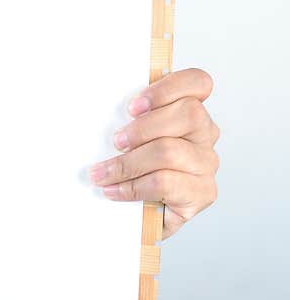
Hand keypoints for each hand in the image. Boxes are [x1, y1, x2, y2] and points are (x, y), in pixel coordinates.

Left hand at [89, 68, 219, 239]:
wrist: (130, 217)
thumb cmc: (127, 171)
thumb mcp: (123, 138)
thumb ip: (124, 119)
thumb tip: (94, 106)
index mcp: (188, 112)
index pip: (198, 83)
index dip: (166, 89)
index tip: (132, 108)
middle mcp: (204, 135)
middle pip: (188, 114)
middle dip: (142, 128)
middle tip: (116, 142)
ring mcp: (206, 164)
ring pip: (171, 151)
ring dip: (128, 163)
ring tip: (102, 173)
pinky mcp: (202, 193)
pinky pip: (166, 183)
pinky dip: (134, 187)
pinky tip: (114, 191)